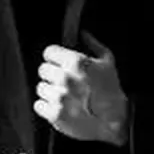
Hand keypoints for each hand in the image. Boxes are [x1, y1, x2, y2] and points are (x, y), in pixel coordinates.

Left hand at [34, 30, 128, 146]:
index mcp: (76, 62)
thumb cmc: (111, 90)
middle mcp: (65, 78)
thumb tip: (83, 33)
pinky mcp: (54, 114)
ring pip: (40, 88)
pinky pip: (39, 105)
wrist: (114, 121)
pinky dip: (47, 107)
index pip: (49, 52)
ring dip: (50, 92)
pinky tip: (60, 107)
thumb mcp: (108, 62)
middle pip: (43, 70)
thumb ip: (93, 44)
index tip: (59, 64)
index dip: (54, 58)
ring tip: (64, 97)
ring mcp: (59, 97)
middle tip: (64, 83)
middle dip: (52, 75)